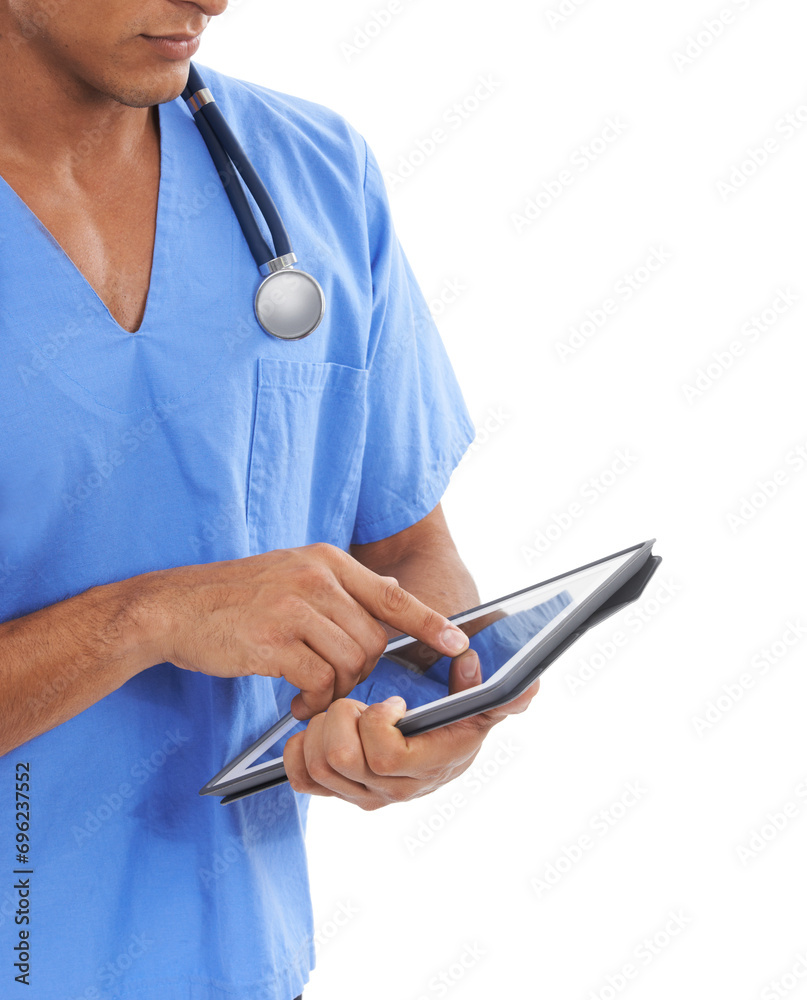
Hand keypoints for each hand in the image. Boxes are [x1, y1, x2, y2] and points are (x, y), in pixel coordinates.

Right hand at [144, 542, 468, 718]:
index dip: (429, 622)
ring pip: (350, 662)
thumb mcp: (293, 574)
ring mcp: (294, 607)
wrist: (172, 607)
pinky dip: (313, 699)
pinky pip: (319, 680)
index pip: (392, 594)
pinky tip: (295, 700)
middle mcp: (316, 577)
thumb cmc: (235, 598)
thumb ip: (339, 589)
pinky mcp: (273, 640)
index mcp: (326, 559)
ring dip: (336, 687)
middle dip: (360, 670)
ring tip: (310, 692)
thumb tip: (389, 603)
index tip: (457, 643)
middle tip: (333, 681)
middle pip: (373, 639)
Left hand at [282, 648, 540, 807]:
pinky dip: (299, 750)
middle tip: (359, 701)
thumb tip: (526, 688)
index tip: (393, 702)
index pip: (386, 756)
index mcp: (429, 766)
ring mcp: (363, 793)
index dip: (377, 723)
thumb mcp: (484, 702)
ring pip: (319, 765)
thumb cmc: (458, 713)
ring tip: (344, 710)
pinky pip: (302, 779)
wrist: (439, 736)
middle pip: (342, 758)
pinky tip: (318, 728)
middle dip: (342, 717)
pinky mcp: (338, 791)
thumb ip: (504, 696)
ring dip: (322, 727)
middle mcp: (394, 790)